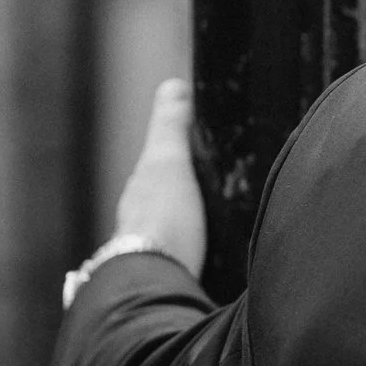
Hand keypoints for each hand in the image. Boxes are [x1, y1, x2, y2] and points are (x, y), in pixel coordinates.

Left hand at [115, 78, 207, 280]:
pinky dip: (203, 248)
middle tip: (218, 187)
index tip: (204, 154)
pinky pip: (191, 254)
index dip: (180, 159)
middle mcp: (143, 221)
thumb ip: (171, 126)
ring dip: (196, 226)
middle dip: (189, 195)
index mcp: (142, 191)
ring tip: (222, 222)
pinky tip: (217, 252)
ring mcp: (157, 250)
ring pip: (178, 230)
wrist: (159, 279)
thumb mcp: (169, 162)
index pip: (160, 169)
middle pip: (168, 201)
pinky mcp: (176, 275)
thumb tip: (173, 86)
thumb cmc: (162, 219)